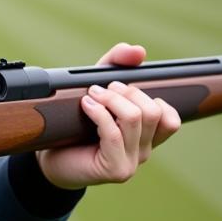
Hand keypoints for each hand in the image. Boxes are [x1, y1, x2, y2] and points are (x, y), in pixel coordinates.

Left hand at [36, 43, 181, 189]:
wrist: (50, 159)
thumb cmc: (74, 126)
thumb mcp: (98, 89)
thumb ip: (116, 65)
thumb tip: (138, 51)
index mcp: (146, 137)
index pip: (171, 118)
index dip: (152, 97)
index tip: (122, 88)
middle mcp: (144, 151)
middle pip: (153, 112)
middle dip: (128, 92)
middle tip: (102, 88)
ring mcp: (131, 163)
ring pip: (135, 119)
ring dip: (111, 99)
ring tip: (92, 93)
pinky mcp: (114, 169)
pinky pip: (114, 133)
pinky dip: (99, 113)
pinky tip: (86, 105)